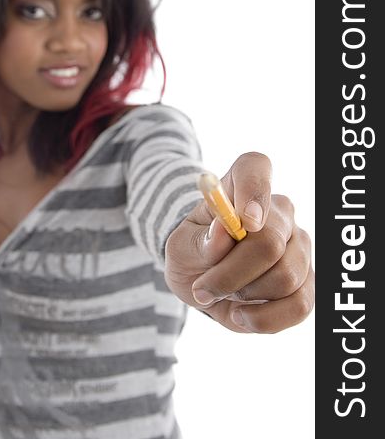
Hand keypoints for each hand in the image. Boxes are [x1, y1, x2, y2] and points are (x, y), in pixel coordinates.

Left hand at [164, 152, 314, 332]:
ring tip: (222, 294)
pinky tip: (242, 314)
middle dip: (231, 274)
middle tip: (202, 289)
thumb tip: (223, 232)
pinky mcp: (307, 281)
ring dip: (245, 295)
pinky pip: (300, 305)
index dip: (254, 191)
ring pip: (286, 277)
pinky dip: (265, 319)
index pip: (255, 168)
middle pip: (269, 242)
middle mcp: (278, 211)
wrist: (202, 279)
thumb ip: (199, 240)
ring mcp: (299, 245)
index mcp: (241, 187)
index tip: (244, 222)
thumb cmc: (192, 252)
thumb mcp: (180, 247)